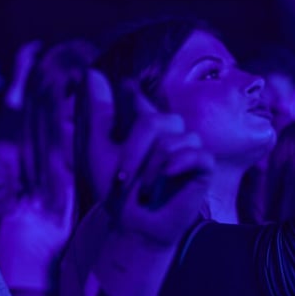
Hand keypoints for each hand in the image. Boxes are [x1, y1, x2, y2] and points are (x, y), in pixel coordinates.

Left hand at [100, 78, 212, 247]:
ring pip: (173, 140)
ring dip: (149, 169)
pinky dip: (174, 167)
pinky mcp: (203, 167)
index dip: (132, 92)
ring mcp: (188, 148)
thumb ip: (98, 112)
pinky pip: (196, 154)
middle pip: (156, 120)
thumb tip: (91, 71)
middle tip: (122, 179)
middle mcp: (168, 132)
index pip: (139, 99)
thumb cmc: (116, 191)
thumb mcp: (99, 150)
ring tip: (141, 190)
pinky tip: (164, 179)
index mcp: (143, 126)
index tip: (124, 84)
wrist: (132, 225)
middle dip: (133, 152)